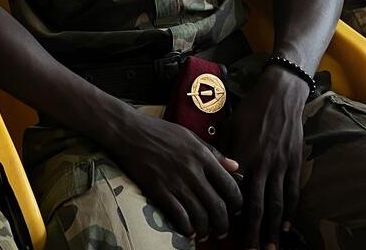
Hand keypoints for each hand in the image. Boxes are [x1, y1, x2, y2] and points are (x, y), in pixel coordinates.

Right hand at [105, 107, 241, 241]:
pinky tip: (188, 231)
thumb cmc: (160, 131)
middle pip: (217, 206)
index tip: (234, 209)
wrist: (129, 131)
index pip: (229, 186)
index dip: (236, 202)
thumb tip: (236, 167)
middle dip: (223, 224)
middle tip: (222, 230)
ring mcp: (176, 182)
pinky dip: (187, 229)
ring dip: (206, 230)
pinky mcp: (159, 191)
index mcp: (203, 156)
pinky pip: (179, 217)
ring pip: (200, 216)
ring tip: (205, 234)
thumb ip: (214, 153)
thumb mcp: (191, 137)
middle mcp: (193, 171)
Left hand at [225, 65, 307, 249]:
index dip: (230, 213)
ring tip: (271, 248)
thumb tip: (214, 173)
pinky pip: (292, 192)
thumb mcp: (230, 128)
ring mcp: (280, 165)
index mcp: (242, 155)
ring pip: (277, 204)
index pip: (235, 192)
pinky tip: (287, 227)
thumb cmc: (250, 109)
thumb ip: (224, 153)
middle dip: (253, 232)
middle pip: (257, 205)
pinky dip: (290, 212)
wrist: (280, 94)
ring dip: (274, 229)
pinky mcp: (294, 163)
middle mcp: (262, 164)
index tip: (224, 229)